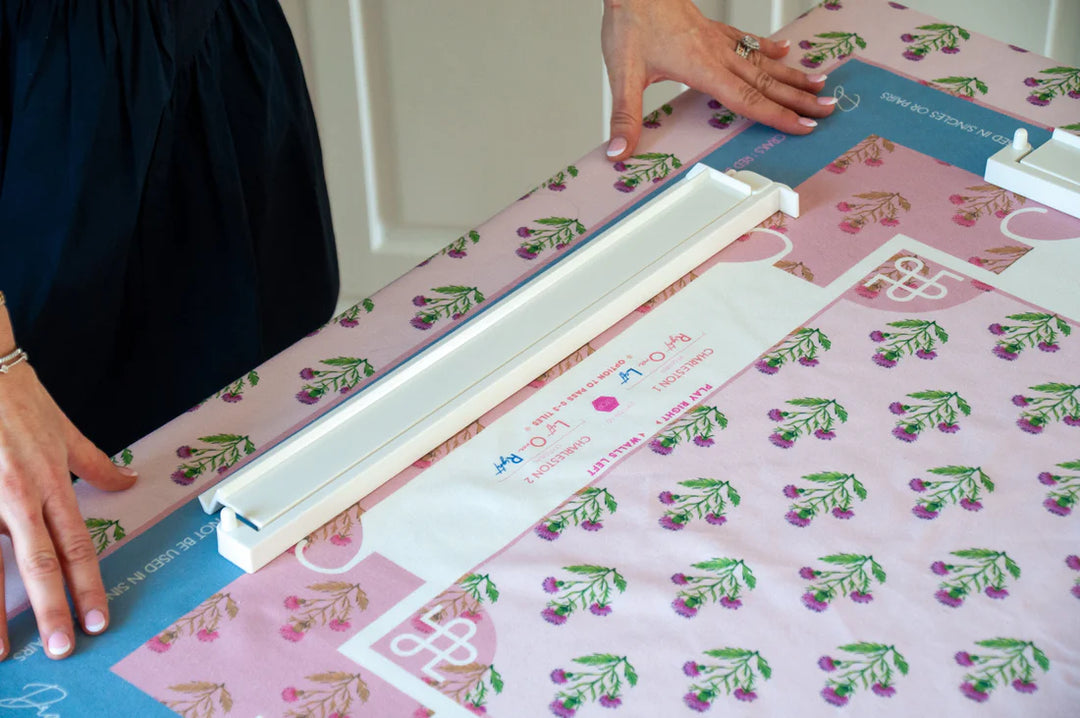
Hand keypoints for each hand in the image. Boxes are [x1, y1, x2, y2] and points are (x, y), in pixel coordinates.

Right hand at [0, 360, 136, 659]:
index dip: (89, 584)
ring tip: (0, 653)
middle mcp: (17, 498)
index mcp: (50, 485)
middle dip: (50, 608)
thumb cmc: (19, 399)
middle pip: (36, 563)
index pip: (76, 545)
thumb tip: (129, 480)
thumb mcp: (65, 430)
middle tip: (61, 648)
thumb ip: (95, 463)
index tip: (97, 620)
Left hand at [601, 0, 836, 159]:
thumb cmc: (629, 22)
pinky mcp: (711, 29)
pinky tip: (783, 52)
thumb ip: (624, 115)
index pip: (747, 100)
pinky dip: (768, 48)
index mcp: (702, 68)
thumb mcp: (622, 73)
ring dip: (792, 76)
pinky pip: (747, 41)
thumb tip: (619, 150)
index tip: (804, 126)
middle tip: (829, 110)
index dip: (777, 116)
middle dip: (799, 99)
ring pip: (762, 62)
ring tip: (820, 85)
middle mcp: (717, 54)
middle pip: (766, 82)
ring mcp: (717, 40)